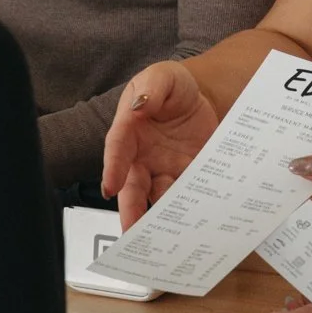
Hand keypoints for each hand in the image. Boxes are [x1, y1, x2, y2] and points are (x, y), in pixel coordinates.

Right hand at [102, 60, 218, 227]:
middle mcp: (142, 156)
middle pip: (132, 186)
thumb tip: (140, 104)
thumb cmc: (172, 85)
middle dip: (130, 208)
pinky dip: (187, 209)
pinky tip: (192, 222)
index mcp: (129, 130)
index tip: (109, 187)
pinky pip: (185, 195)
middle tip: (130, 230)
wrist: (201, 95)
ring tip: (163, 235)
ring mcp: (164, 169)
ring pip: (157, 197)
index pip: (118, 149)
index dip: (113, 168)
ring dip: (159, 216)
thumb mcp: (162, 76)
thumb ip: (151, 87)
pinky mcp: (187, 176)